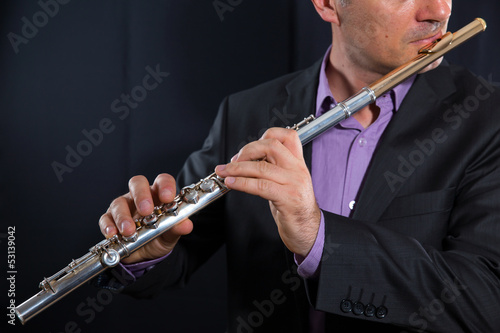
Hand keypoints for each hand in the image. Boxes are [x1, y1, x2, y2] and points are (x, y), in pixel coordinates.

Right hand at [99, 173, 192, 263]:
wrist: (145, 255)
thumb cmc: (160, 237)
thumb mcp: (171, 234)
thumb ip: (177, 228)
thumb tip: (186, 225)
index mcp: (159, 195)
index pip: (162, 181)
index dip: (165, 186)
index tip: (168, 197)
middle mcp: (140, 196)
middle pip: (138, 183)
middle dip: (141, 196)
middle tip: (146, 211)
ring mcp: (124, 206)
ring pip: (119, 202)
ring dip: (123, 216)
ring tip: (129, 231)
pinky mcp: (110, 219)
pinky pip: (106, 218)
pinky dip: (108, 226)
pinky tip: (113, 234)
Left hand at [215, 128, 320, 256]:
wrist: (308, 231)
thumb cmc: (293, 207)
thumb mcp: (286, 182)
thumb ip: (272, 169)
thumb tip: (246, 160)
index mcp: (298, 163)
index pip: (288, 136)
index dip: (266, 135)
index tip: (249, 148)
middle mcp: (297, 170)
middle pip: (271, 146)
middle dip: (247, 150)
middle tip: (233, 161)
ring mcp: (294, 183)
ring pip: (261, 167)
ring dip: (237, 169)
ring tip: (223, 172)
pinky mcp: (287, 198)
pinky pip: (260, 186)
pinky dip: (241, 183)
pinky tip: (231, 183)